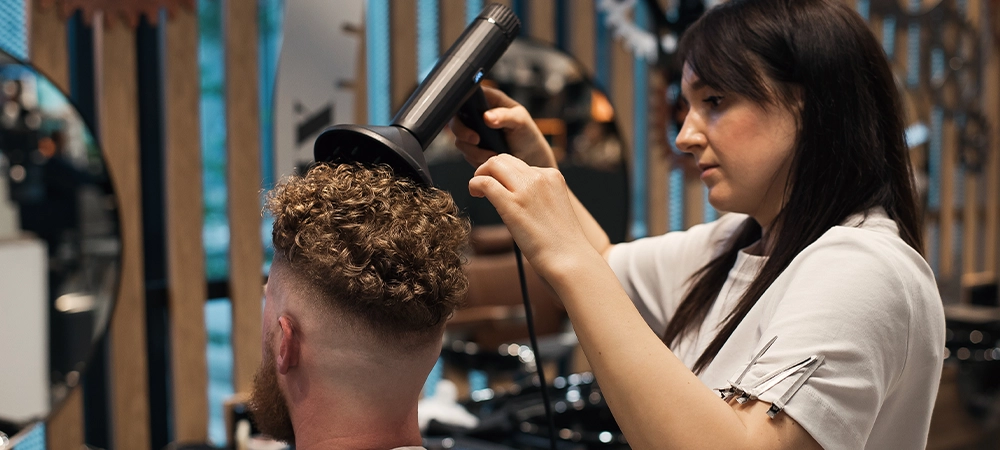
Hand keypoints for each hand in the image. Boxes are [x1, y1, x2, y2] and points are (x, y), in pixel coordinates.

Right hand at [449, 87, 557, 167]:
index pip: (467, 95)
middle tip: (476, 139)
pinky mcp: (473, 148)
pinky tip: (490, 156)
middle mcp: (477, 115)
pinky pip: (466, 153)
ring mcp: (473, 132)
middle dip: (462, 131)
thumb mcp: (520, 121)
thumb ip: (505, 116)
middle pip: (456, 118)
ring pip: (459, 139)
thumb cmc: (527, 134)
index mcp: (488, 100)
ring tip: (491, 153)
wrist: (530, 158)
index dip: (461, 103)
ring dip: (473, 149)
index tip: (468, 116)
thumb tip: (487, 117)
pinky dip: (476, 158)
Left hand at [469, 154, 596, 280]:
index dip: (508, 176)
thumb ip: (538, 196)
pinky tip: (475, 194)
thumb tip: (516, 196)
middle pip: (504, 159)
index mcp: (552, 176)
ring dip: (481, 173)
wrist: (569, 258)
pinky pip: (485, 182)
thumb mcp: (554, 208)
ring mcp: (525, 189)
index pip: (522, 166)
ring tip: (478, 190)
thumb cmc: (561, 242)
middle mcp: (539, 177)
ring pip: (493, 164)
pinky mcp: (511, 203)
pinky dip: (475, 184)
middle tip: (485, 186)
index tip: (503, 189)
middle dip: (491, 169)